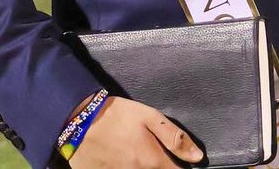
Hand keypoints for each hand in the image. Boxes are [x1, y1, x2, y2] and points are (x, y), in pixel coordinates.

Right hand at [71, 95, 202, 168]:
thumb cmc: (119, 115)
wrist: (80, 121)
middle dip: (160, 167)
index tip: (179, 161)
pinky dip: (126, 168)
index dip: (180, 167)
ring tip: (136, 153)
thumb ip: (175, 138)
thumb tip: (197, 157)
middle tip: (150, 153)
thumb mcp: (150, 117)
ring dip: (143, 167)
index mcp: (152, 161)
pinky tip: (122, 159)